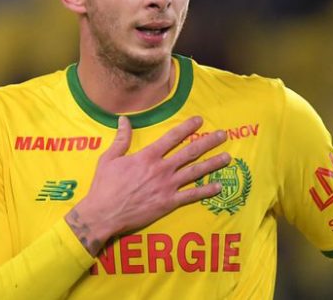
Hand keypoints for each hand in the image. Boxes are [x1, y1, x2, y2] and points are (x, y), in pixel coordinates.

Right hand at [66, 115, 229, 255]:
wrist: (104, 213)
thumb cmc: (105, 186)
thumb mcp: (109, 158)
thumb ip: (121, 139)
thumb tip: (124, 120)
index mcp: (147, 156)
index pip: (172, 137)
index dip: (187, 127)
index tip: (200, 121)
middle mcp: (161, 169)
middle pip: (190, 152)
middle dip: (208, 142)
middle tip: (222, 135)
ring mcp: (167, 186)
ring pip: (195, 172)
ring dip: (213, 164)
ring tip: (227, 157)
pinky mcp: (168, 203)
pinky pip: (191, 196)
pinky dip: (206, 191)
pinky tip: (219, 186)